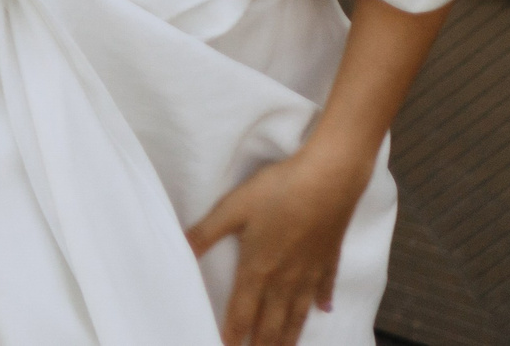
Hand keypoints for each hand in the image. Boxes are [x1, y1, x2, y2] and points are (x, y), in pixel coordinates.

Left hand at [184, 144, 368, 345]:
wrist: (329, 180)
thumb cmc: (277, 191)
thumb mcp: (233, 208)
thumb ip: (205, 233)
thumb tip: (180, 252)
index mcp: (258, 269)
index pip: (241, 313)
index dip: (232, 336)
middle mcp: (285, 279)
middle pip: (272, 324)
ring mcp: (310, 272)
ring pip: (298, 314)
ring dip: (289, 337)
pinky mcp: (329, 259)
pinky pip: (324, 289)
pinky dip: (321, 303)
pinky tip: (323, 311)